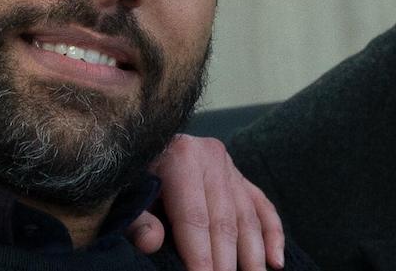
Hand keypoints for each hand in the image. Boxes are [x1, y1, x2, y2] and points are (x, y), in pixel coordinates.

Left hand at [129, 133, 283, 270]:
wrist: (141, 143)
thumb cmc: (132, 172)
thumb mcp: (126, 190)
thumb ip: (137, 217)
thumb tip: (151, 242)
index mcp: (181, 157)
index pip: (194, 218)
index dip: (199, 255)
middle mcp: (211, 157)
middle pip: (224, 222)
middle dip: (225, 262)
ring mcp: (230, 166)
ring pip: (248, 218)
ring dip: (252, 257)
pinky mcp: (241, 176)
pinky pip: (264, 208)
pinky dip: (273, 236)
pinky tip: (274, 263)